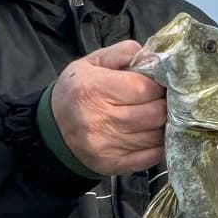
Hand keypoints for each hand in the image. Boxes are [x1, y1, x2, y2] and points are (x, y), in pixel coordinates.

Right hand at [50, 39, 166, 174]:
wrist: (53, 127)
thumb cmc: (77, 90)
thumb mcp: (92, 62)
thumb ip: (123, 53)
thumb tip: (153, 57)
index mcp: (93, 88)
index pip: (144, 88)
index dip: (158, 85)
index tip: (159, 84)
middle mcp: (98, 119)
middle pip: (154, 114)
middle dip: (164, 105)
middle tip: (162, 101)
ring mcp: (105, 145)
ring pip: (156, 136)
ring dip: (163, 126)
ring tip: (157, 117)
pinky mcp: (111, 164)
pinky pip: (150, 157)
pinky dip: (158, 147)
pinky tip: (154, 136)